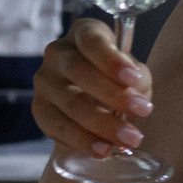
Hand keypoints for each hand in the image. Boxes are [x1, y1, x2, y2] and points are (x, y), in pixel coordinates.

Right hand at [31, 20, 151, 157]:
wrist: (93, 105)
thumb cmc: (117, 81)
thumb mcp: (133, 74)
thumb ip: (138, 79)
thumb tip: (135, 94)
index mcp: (83, 34)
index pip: (92, 41)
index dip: (111, 59)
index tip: (133, 78)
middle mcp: (57, 53)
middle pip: (79, 71)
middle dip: (112, 94)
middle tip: (143, 111)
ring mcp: (44, 81)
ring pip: (69, 102)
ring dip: (102, 123)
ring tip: (130, 138)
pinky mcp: (39, 109)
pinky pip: (58, 126)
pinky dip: (82, 140)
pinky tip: (103, 149)